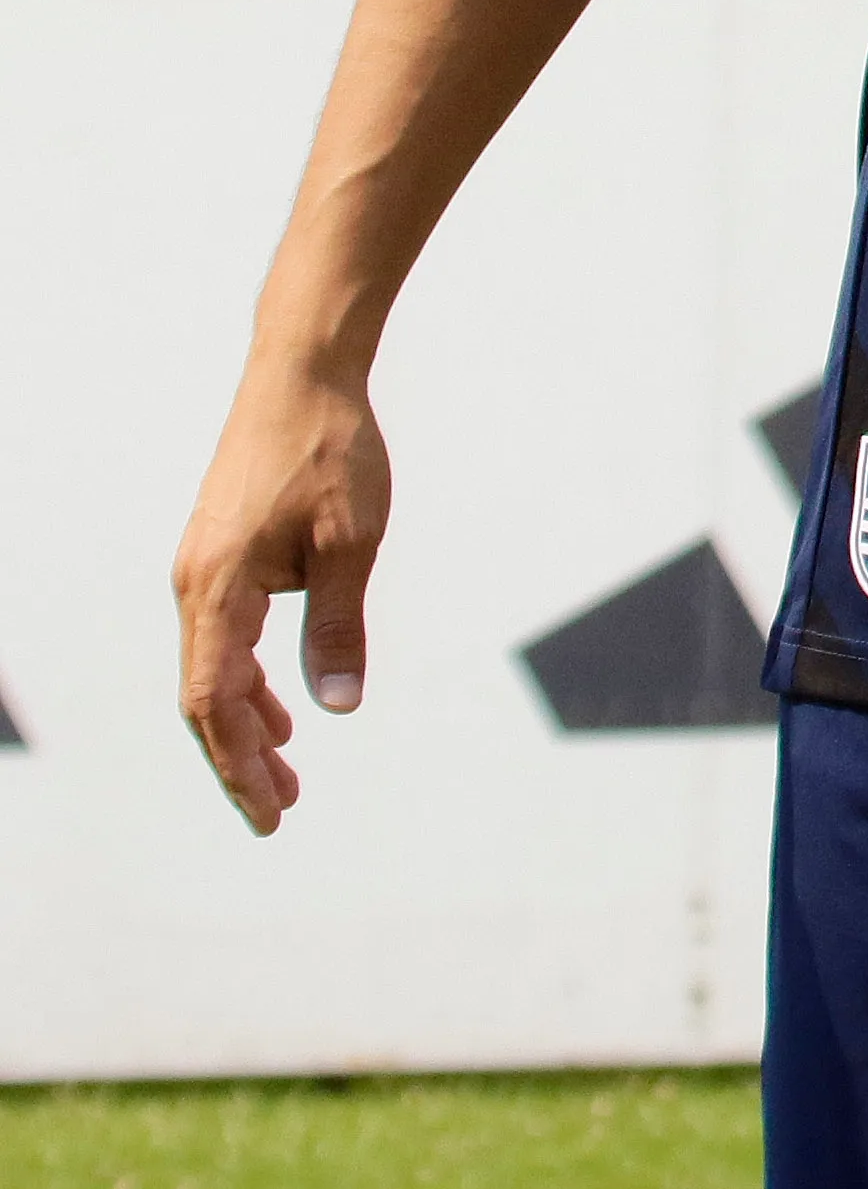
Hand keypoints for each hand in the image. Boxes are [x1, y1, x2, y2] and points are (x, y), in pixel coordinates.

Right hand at [172, 358, 393, 835]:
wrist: (302, 375)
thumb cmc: (331, 452)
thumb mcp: (351, 543)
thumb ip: (337, 627)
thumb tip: (338, 708)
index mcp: (217, 590)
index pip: (215, 703)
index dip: (237, 764)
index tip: (268, 812)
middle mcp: (195, 586)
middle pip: (207, 698)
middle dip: (241, 759)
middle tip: (278, 813)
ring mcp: (203, 569)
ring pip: (215, 669)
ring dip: (247, 722)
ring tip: (285, 771)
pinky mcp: (221, 554)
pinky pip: (224, 637)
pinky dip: (249, 679)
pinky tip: (281, 705)